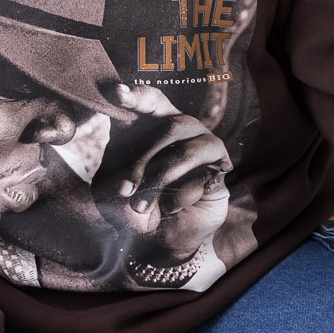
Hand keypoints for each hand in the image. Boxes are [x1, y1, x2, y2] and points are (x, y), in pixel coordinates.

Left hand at [98, 81, 230, 250]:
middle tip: (124, 190)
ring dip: (158, 183)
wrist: (159, 238)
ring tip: (141, 206)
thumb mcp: (112, 189)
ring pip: (184, 153)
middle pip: (168, 127)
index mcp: (153, 123)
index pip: (150, 99)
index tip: (119, 94)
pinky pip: (201, 179)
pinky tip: (169, 208)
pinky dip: (178, 199)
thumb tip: (124, 163)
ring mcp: (206, 146)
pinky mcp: (221, 170)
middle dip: (142, 162)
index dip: (137, 95)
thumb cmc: (135, 205)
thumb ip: (113, 168)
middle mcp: (183, 127)